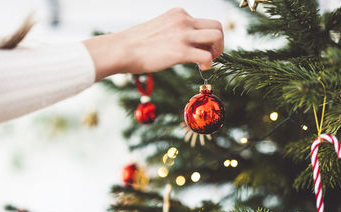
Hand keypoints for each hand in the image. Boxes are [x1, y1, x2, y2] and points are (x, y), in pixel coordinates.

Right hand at [83, 8, 223, 80]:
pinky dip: (209, 63)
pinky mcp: (181, 51)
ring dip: (217, 51)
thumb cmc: (135, 44)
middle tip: (211, 55)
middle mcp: (183, 20)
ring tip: (207, 62)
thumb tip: (181, 44)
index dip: (208, 36)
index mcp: (178, 14)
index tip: (203, 48)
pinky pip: (207, 56)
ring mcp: (183, 35)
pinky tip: (202, 68)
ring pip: (217, 37)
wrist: (122, 49)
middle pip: (217, 26)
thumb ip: (173, 32)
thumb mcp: (158, 29)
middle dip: (218, 42)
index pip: (204, 22)